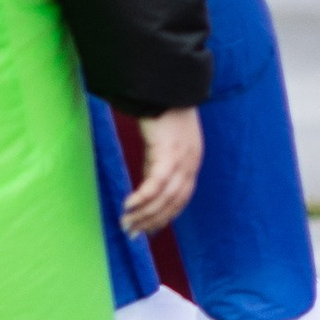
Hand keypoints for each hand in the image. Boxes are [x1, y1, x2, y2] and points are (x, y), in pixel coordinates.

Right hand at [121, 107, 203, 234]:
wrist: (169, 86)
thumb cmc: (165, 110)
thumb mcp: (164, 143)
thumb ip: (158, 163)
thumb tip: (146, 184)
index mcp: (192, 162)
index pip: (181, 198)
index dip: (166, 216)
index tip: (150, 229)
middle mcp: (191, 163)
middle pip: (173, 203)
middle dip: (152, 221)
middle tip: (132, 233)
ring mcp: (182, 159)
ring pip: (164, 198)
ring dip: (144, 214)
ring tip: (126, 224)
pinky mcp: (168, 152)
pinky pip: (156, 183)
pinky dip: (143, 198)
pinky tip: (128, 206)